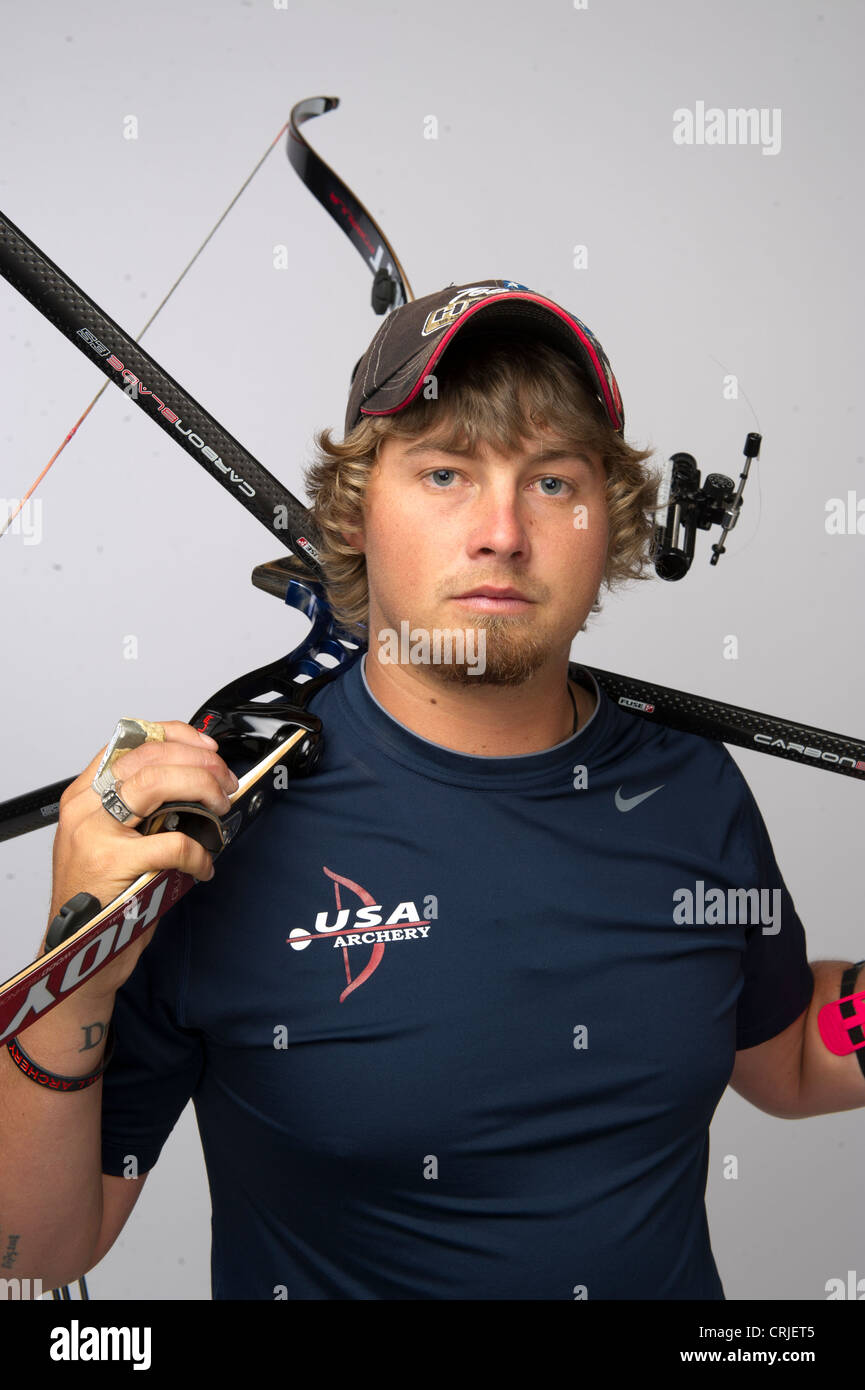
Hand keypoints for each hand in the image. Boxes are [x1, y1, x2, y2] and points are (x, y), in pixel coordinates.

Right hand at [42, 721, 237, 998]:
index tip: (207, 747)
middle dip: (201, 763)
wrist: (78, 955)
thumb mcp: (109, 841)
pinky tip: (204, 865)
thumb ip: (138, 810)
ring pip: (159, 783)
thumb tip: (193, 783)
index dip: (175, 735)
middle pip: (150, 757)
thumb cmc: (99, 899)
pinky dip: (200, 852)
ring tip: (220, 808)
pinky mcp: (113, 862)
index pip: (129, 742)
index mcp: (83, 796)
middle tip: (225, 781)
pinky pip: (173, 842)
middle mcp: (85, 808)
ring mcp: (96, 833)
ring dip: (203, 789)